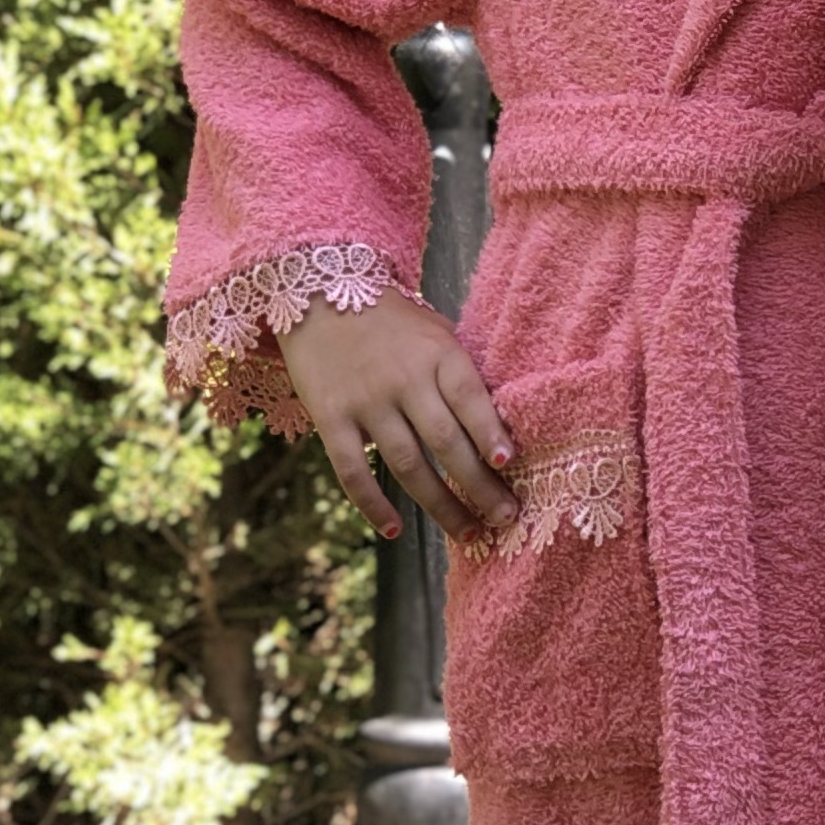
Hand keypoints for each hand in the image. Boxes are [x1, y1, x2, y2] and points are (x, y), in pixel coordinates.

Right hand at [278, 290, 515, 544]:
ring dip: (440, 504)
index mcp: (437, 353)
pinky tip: (395, 530)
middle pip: (446, 442)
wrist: (316, 292)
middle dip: (479, 485)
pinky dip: (373, 505)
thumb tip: (498, 426)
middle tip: (505, 518)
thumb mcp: (434, 331)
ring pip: (408, 464)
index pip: (470, 398)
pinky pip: (352, 471)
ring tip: (467, 531)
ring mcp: (366, 401)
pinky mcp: (331, 418)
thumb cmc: (390, 320)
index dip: (490, 432)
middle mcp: (404, 379)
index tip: (509, 464)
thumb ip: (460, 372)